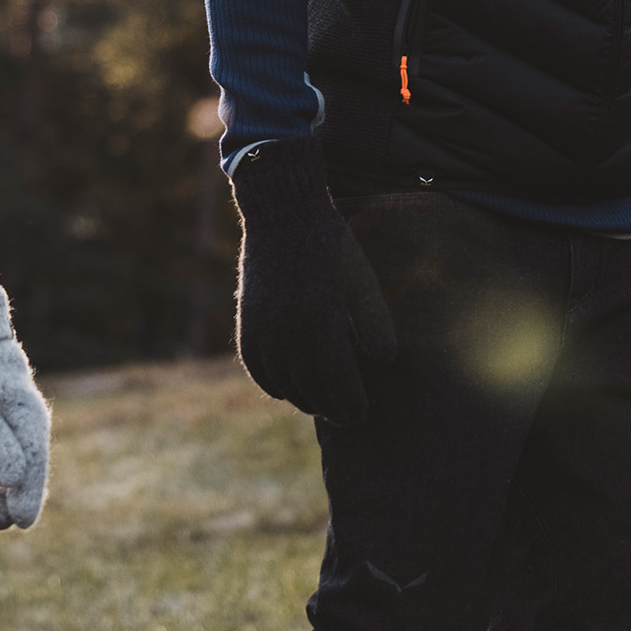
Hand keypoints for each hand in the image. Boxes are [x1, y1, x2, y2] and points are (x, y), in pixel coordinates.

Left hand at [0, 285, 50, 529]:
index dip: (29, 500)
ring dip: (0, 500)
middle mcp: (30, 433)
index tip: (21, 524)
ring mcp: (19, 434)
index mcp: (30, 426)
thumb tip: (12, 482)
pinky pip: (4, 467)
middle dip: (9, 505)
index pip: (34, 471)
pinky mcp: (4, 433)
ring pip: (15, 476)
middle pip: (27, 479)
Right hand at [231, 135, 396, 424]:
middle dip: (329, 408)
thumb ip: (375, 321)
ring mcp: (262, 325)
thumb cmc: (331, 245)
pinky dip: (272, 383)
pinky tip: (288, 388)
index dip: (350, 403)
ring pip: (282, 381)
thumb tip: (384, 363)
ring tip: (321, 404)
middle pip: (309, 386)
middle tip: (346, 417)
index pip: (337, 379)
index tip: (361, 414)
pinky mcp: (246, 321)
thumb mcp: (362, 278)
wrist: (282, 213)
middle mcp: (287, 326)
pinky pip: (256, 366)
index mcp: (321, 316)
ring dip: (302, 399)